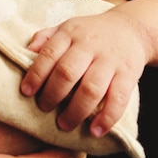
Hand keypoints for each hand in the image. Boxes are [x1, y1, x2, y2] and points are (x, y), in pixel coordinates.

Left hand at [21, 9, 145, 137]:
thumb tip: (27, 51)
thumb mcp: (67, 27)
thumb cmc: (91, 32)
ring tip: (64, 124)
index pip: (50, 53)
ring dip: (76, 111)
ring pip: (91, 88)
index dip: (36, 74)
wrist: (130, 28)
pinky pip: (118, 99)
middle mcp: (89, 45)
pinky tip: (95, 130)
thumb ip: (46, 37)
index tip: (26, 91)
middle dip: (53, 94)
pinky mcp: (128, 74)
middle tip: (44, 108)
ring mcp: (110, 60)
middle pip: (68, 72)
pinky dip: (107, 118)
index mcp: (70, 33)